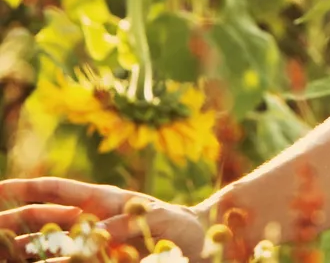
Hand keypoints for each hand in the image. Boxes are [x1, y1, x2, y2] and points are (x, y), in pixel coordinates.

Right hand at [0, 177, 207, 260]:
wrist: (195, 243)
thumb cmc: (181, 226)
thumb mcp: (159, 219)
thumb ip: (127, 222)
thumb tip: (95, 232)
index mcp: (101, 200)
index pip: (54, 190)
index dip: (22, 187)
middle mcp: (88, 220)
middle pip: (38, 218)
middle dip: (9, 220)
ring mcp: (89, 242)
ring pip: (44, 243)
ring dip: (21, 247)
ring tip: (0, 250)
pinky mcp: (94, 258)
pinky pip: (66, 261)